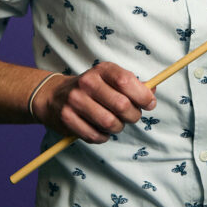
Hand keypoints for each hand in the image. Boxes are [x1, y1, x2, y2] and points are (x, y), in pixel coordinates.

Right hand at [31, 62, 155, 142]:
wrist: (54, 95)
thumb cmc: (91, 89)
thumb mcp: (110, 79)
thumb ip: (132, 85)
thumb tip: (152, 93)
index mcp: (101, 69)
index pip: (126, 81)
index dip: (142, 95)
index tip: (149, 104)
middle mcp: (87, 82)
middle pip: (121, 105)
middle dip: (133, 115)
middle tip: (131, 116)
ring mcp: (75, 100)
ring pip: (110, 123)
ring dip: (118, 127)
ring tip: (115, 123)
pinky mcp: (67, 118)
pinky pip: (95, 136)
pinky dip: (103, 137)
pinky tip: (101, 130)